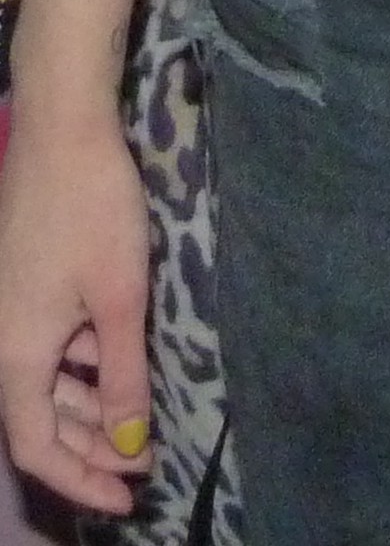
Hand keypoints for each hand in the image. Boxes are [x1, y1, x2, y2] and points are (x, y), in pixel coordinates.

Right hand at [0, 107, 154, 513]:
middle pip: (40, 419)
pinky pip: (49, 345)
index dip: (80, 480)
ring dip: (90, 407)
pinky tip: (121, 362)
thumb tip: (129, 444)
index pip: (36, 448)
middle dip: (92, 448)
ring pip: (46, 382)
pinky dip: (83, 366)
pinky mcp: (23, 281)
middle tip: (145, 464)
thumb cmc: (93, 209)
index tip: (128, 494)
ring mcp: (10, 309)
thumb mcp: (120, 298)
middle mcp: (2, 339)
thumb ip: (124, 377)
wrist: (62, 125)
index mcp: (15, 355)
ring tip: (141, 421)